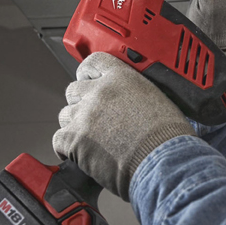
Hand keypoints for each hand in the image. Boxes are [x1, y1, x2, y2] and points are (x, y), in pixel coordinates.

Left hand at [52, 52, 194, 200]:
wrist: (163, 161)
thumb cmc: (167, 137)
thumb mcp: (158, 99)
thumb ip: (134, 93)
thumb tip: (128, 101)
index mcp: (121, 77)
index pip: (93, 63)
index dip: (88, 74)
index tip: (89, 81)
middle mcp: (100, 92)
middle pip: (74, 90)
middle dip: (81, 102)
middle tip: (94, 118)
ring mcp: (85, 115)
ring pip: (65, 114)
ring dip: (75, 126)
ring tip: (92, 139)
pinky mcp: (75, 139)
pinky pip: (58, 140)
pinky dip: (67, 148)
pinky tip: (82, 153)